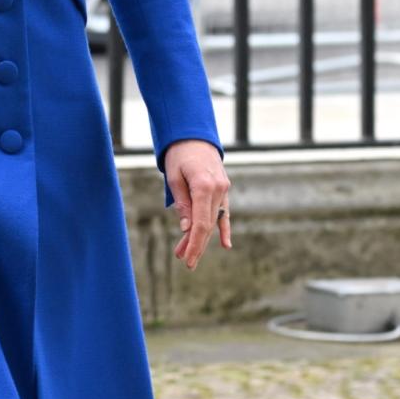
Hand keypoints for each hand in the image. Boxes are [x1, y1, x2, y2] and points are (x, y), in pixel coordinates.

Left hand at [164, 140, 230, 269]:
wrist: (193, 135)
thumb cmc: (179, 155)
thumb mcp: (174, 178)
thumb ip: (182, 204)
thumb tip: (187, 229)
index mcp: (204, 186)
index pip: (200, 223)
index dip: (194, 244)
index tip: (187, 258)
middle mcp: (218, 190)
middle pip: (207, 225)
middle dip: (197, 245)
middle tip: (186, 263)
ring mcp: (223, 190)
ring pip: (213, 221)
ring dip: (203, 239)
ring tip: (189, 255)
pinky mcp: (223, 189)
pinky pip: (224, 213)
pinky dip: (224, 228)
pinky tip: (225, 244)